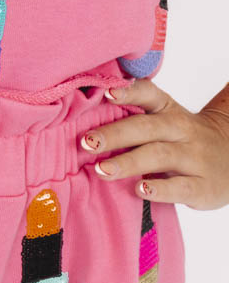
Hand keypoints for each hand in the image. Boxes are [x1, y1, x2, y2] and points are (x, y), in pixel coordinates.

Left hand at [81, 79, 228, 208]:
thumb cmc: (183, 138)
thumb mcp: (165, 119)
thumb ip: (132, 115)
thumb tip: (80, 117)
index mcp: (168, 110)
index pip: (149, 95)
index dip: (129, 92)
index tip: (107, 93)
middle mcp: (181, 130)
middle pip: (146, 127)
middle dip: (115, 134)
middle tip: (86, 143)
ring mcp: (194, 157)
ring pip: (160, 155)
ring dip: (129, 162)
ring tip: (101, 169)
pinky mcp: (203, 186)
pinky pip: (181, 187)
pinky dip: (160, 189)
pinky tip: (140, 190)